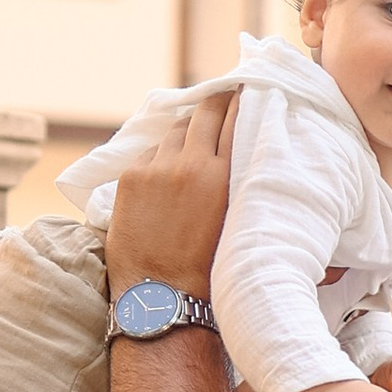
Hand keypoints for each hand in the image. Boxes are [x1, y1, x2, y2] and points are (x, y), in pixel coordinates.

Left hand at [106, 94, 231, 300]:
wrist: (162, 298)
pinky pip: (150, 152)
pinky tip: (168, 167)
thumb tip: (260, 174)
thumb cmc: (211, 274)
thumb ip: (247, 192)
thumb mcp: (241, 227)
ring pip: (175, 131)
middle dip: (214, 103)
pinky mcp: (131, 177)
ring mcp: (157, 169)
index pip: (235, 120)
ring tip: (194, 136)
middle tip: (222, 99)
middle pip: (204, 113)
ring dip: (187, 131)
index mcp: (224, 177)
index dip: (240, 102)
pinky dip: (162, 155)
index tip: (244, 92)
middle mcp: (191, 165)